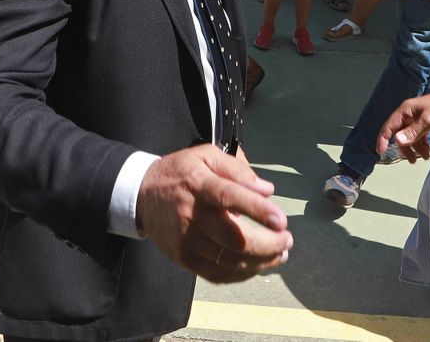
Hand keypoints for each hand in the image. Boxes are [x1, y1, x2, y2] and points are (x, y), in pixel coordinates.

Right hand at [136, 144, 291, 283]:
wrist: (142, 195)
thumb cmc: (180, 173)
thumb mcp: (205, 155)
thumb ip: (237, 170)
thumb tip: (267, 190)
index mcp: (198, 184)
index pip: (230, 197)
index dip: (258, 210)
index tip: (282, 221)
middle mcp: (191, 215)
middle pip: (234, 239)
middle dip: (268, 244)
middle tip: (287, 240)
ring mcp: (187, 241)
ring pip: (230, 261)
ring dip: (261, 262)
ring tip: (280, 254)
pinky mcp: (184, 259)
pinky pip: (218, 274)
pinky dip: (242, 274)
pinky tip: (258, 266)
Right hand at [376, 88, 429, 163]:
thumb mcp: (428, 120)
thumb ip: (413, 131)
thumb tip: (397, 141)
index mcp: (405, 110)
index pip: (389, 126)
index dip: (383, 139)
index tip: (380, 152)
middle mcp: (408, 114)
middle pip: (399, 134)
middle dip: (404, 148)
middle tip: (412, 160)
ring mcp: (416, 118)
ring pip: (409, 136)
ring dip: (414, 148)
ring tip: (422, 158)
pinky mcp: (425, 122)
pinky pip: (418, 135)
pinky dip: (421, 144)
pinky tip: (426, 151)